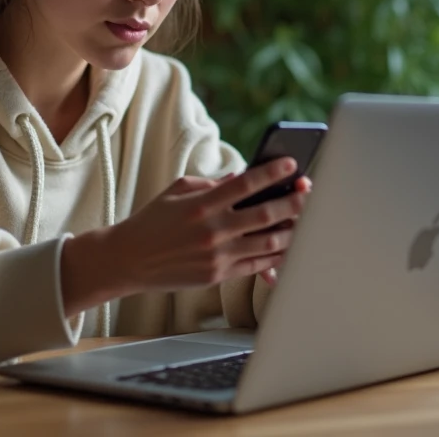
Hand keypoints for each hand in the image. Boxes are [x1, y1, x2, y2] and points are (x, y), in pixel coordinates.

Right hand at [102, 159, 310, 297]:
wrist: (128, 259)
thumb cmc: (151, 221)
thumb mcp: (176, 191)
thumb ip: (210, 184)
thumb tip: (239, 178)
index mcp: (202, 203)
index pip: (246, 184)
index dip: (272, 173)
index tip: (291, 164)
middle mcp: (212, 229)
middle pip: (264, 214)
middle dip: (292, 203)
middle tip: (309, 194)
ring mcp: (217, 255)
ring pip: (266, 242)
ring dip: (291, 231)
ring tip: (307, 221)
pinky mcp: (218, 275)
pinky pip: (255, 265)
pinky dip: (275, 257)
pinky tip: (287, 246)